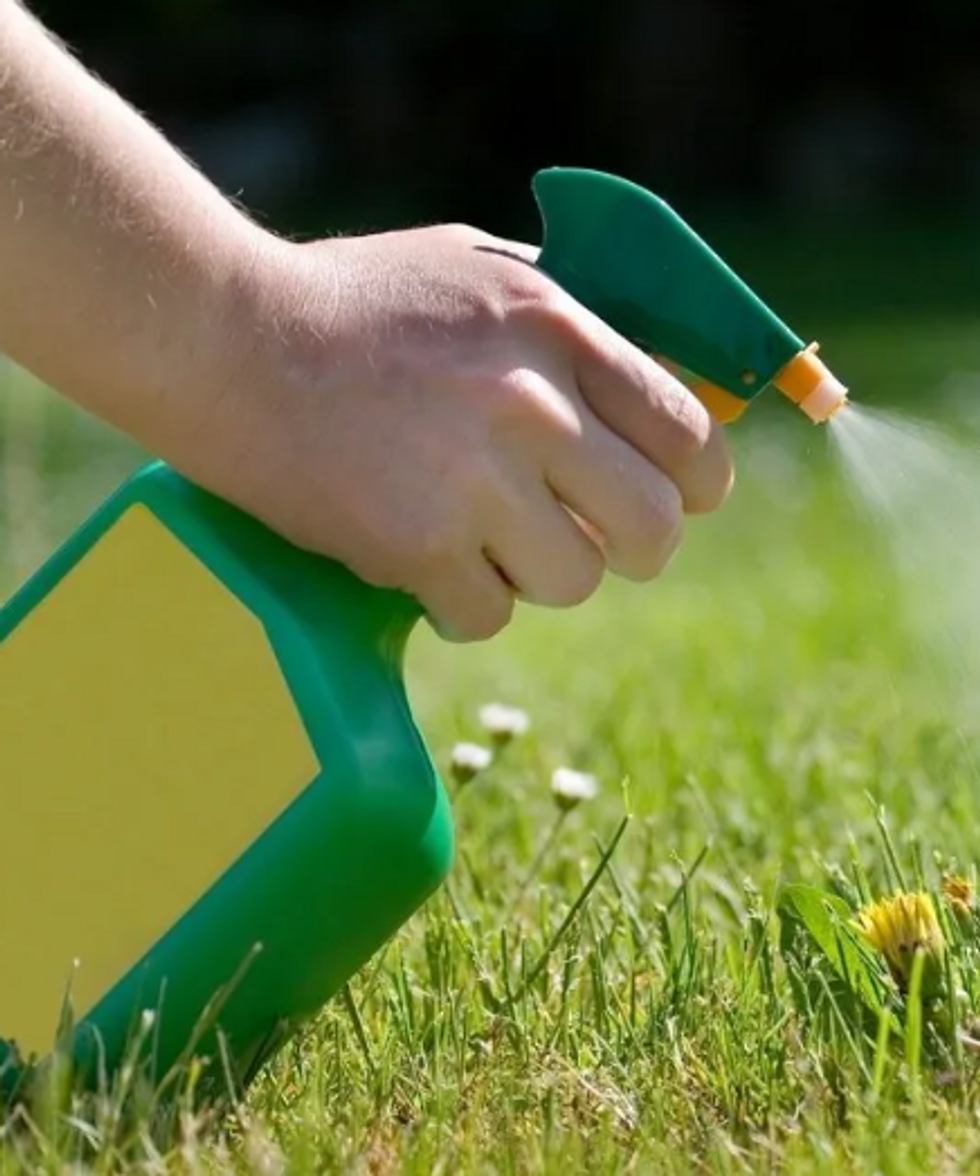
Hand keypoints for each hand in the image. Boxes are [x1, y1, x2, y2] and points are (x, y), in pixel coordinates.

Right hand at [188, 223, 733, 640]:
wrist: (226, 339)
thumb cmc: (352, 302)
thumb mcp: (478, 270)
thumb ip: (570, 320)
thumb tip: (655, 379)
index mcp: (559, 329)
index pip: (688, 432)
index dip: (699, 483)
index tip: (681, 501)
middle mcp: (533, 405)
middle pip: (654, 527)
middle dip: (634, 549)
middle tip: (592, 543)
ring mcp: (476, 479)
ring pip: (574, 580)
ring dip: (538, 574)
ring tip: (483, 541)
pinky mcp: (416, 546)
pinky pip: (488, 616)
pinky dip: (463, 602)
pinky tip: (425, 563)